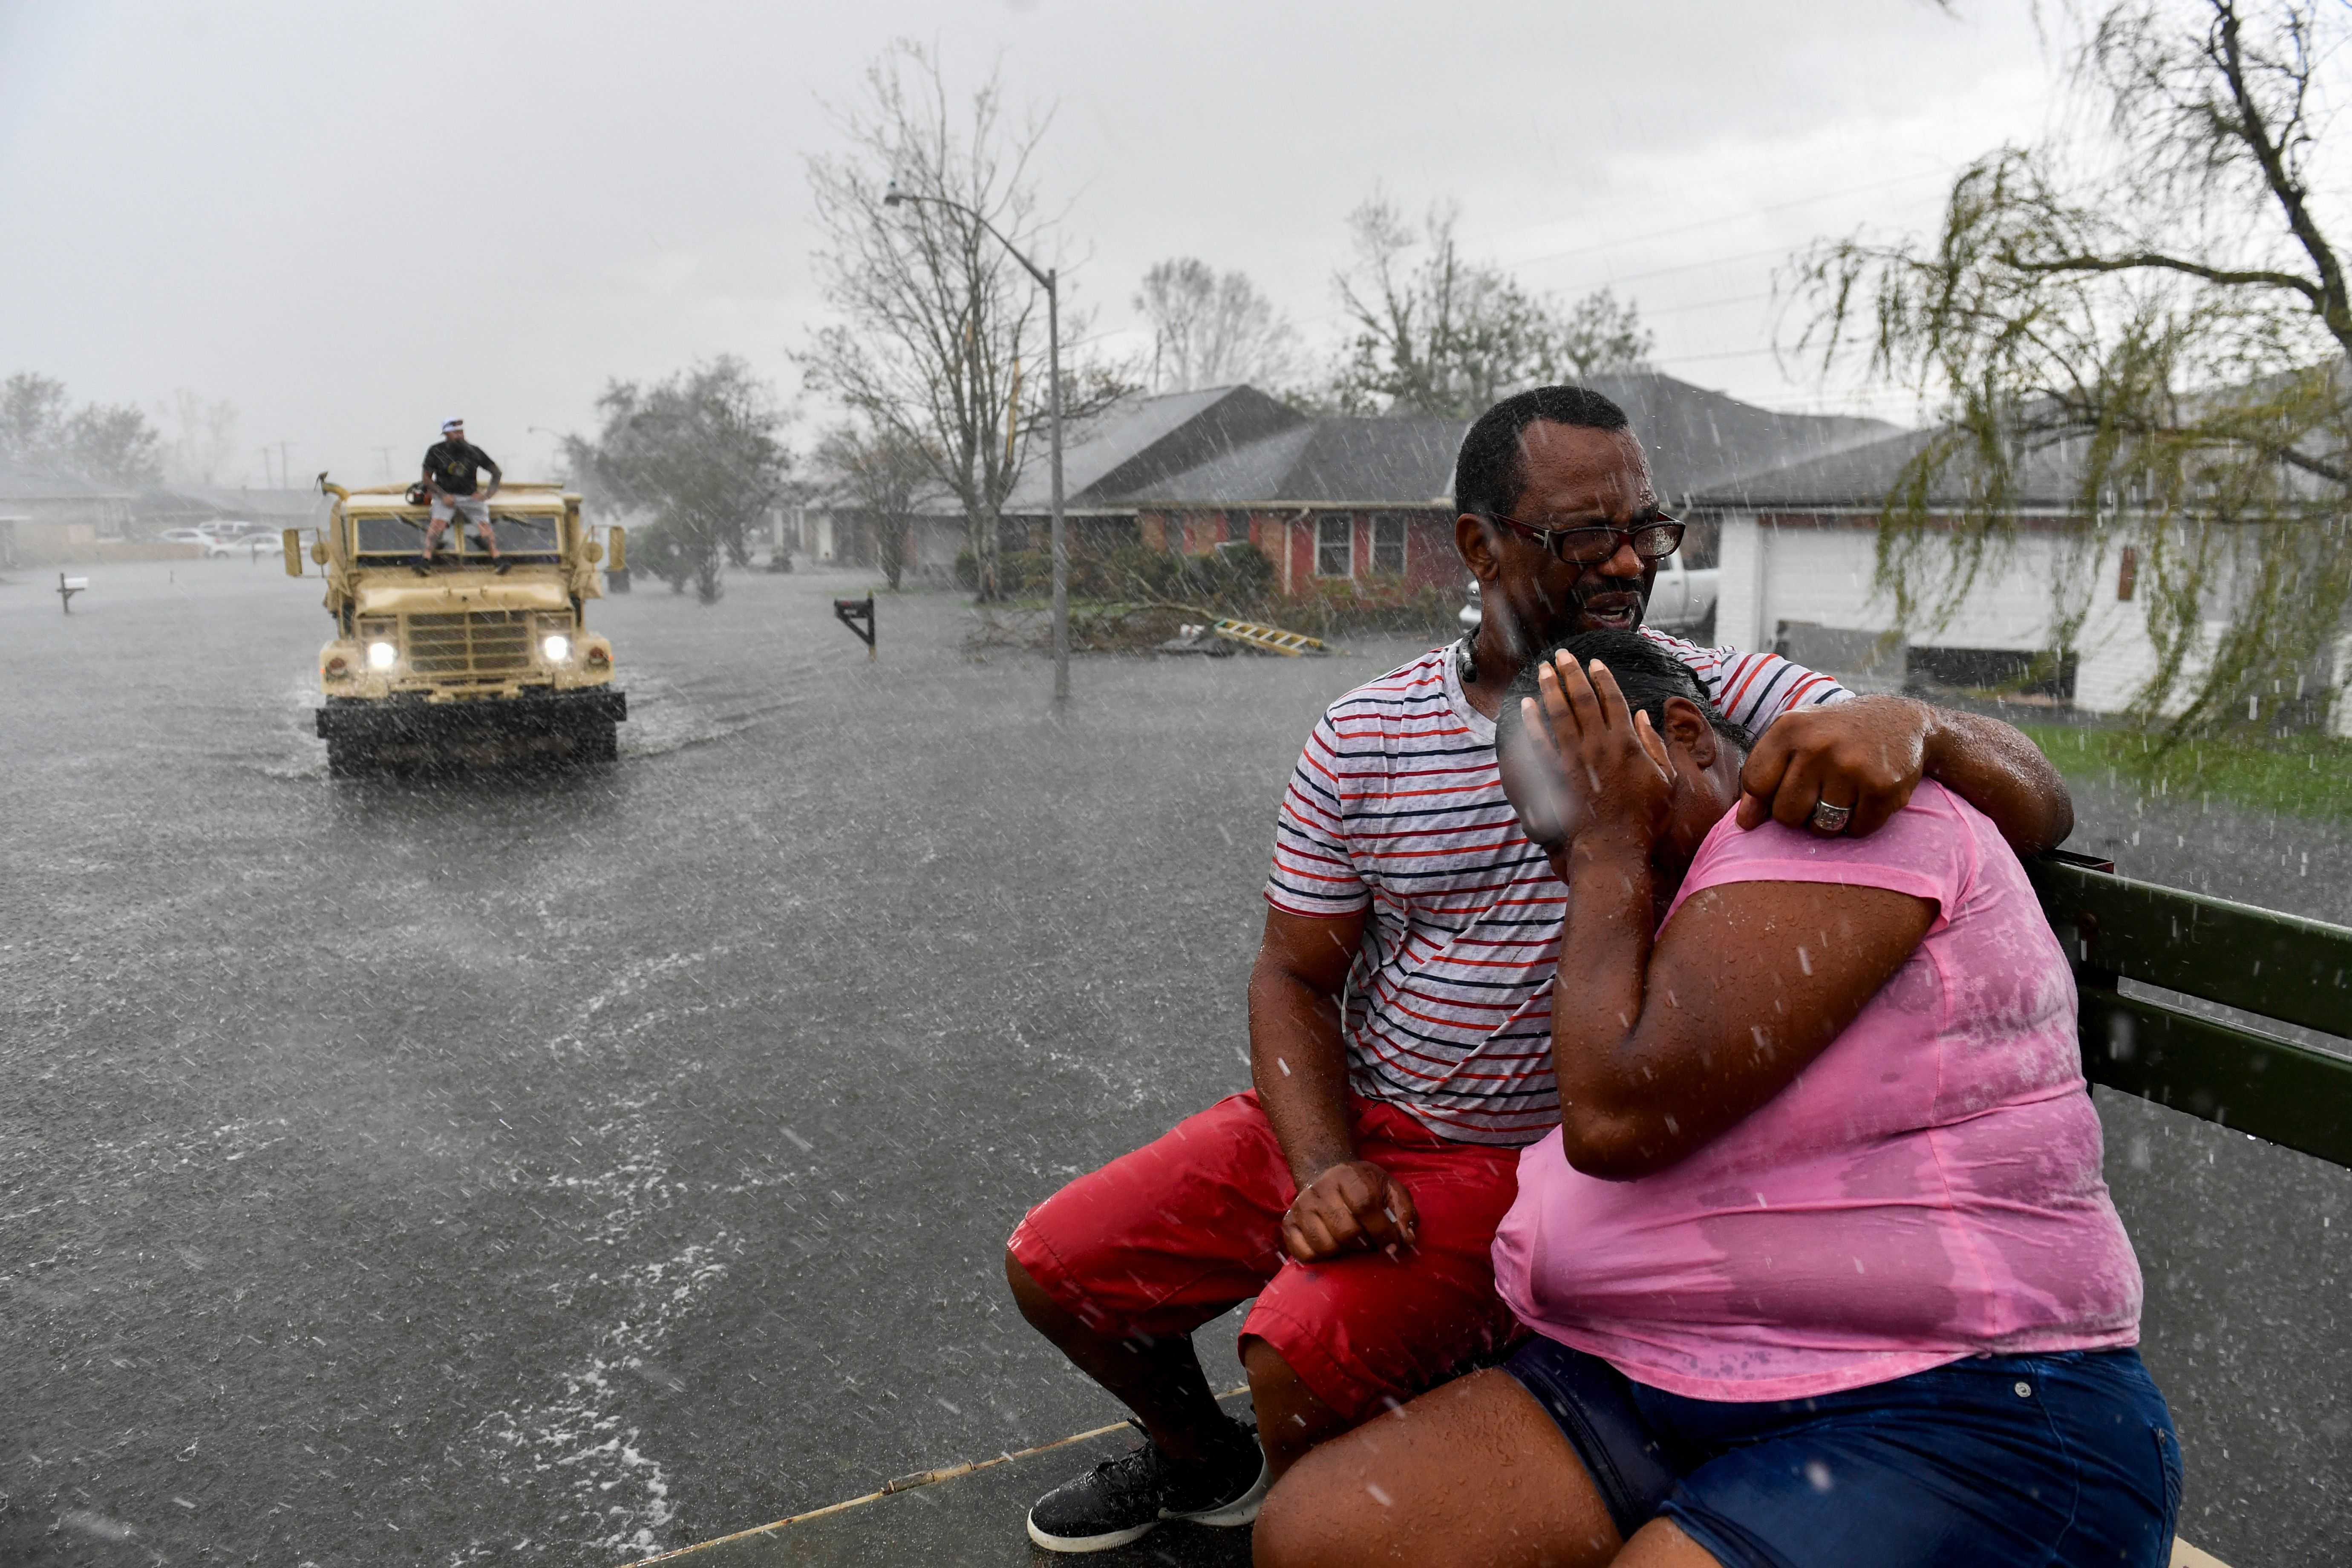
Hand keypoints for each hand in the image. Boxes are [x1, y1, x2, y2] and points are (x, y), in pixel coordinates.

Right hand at [1282, 1160, 1418, 1262]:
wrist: (1326, 1175)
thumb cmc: (1364, 1187)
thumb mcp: (1390, 1190)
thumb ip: (1404, 1212)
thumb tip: (1406, 1240)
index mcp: (1348, 1176)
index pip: (1365, 1206)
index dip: (1383, 1231)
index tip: (1392, 1244)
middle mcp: (1320, 1189)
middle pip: (1346, 1231)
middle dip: (1365, 1245)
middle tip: (1370, 1243)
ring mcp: (1301, 1207)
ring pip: (1325, 1246)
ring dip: (1345, 1253)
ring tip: (1352, 1244)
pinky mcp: (1289, 1224)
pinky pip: (1304, 1254)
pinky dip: (1322, 1259)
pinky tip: (1332, 1248)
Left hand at [1521, 651, 1675, 857]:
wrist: (1614, 847)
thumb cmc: (1645, 817)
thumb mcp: (1665, 779)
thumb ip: (1654, 745)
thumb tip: (1642, 715)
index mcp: (1626, 743)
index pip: (1612, 701)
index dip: (1602, 679)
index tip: (1594, 663)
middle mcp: (1598, 745)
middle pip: (1582, 700)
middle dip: (1572, 674)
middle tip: (1563, 656)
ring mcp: (1574, 759)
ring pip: (1559, 715)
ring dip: (1551, 690)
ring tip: (1544, 670)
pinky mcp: (1556, 775)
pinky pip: (1540, 743)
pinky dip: (1532, 722)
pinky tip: (1526, 706)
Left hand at [1735, 695, 1929, 837]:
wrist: (1901, 720)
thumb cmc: (1835, 735)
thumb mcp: (1795, 739)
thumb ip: (1764, 776)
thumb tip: (1744, 823)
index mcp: (1789, 729)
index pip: (1755, 783)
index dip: (1765, 796)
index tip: (1784, 788)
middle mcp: (1818, 746)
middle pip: (1785, 814)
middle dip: (1799, 814)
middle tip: (1818, 793)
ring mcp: (1852, 767)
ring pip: (1821, 827)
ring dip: (1830, 821)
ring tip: (1843, 793)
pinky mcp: (1883, 786)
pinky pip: (1857, 830)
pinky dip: (1860, 823)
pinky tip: (1866, 797)